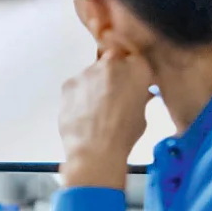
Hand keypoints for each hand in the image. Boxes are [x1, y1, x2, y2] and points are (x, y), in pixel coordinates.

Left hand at [58, 48, 154, 190]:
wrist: (95, 150)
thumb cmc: (123, 135)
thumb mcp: (142, 114)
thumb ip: (140, 96)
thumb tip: (139, 94)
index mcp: (137, 67)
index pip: (134, 60)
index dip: (130, 74)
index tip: (129, 84)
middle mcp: (112, 63)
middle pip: (112, 62)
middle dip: (112, 76)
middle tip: (112, 97)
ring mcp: (88, 71)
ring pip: (92, 73)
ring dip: (94, 86)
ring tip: (96, 110)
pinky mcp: (69, 82)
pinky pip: (77, 84)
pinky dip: (79, 95)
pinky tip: (83, 113)